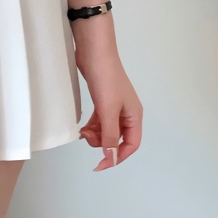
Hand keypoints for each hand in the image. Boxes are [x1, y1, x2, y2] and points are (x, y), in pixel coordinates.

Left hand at [75, 34, 142, 170]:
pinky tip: (82, 127)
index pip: (131, 144)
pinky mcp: (102, 99)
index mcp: (134, 115)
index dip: (117, 157)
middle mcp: (127, 112)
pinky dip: (92, 126)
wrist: (93, 52)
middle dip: (102, 143)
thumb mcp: (107, 110)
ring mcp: (114, 105)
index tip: (100, 165)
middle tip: (86, 138)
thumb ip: (109, 135)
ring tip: (82, 132)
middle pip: (118, 138)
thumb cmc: (105, 78)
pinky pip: (99, 120)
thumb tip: (110, 157)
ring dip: (95, 135)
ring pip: (107, 129)